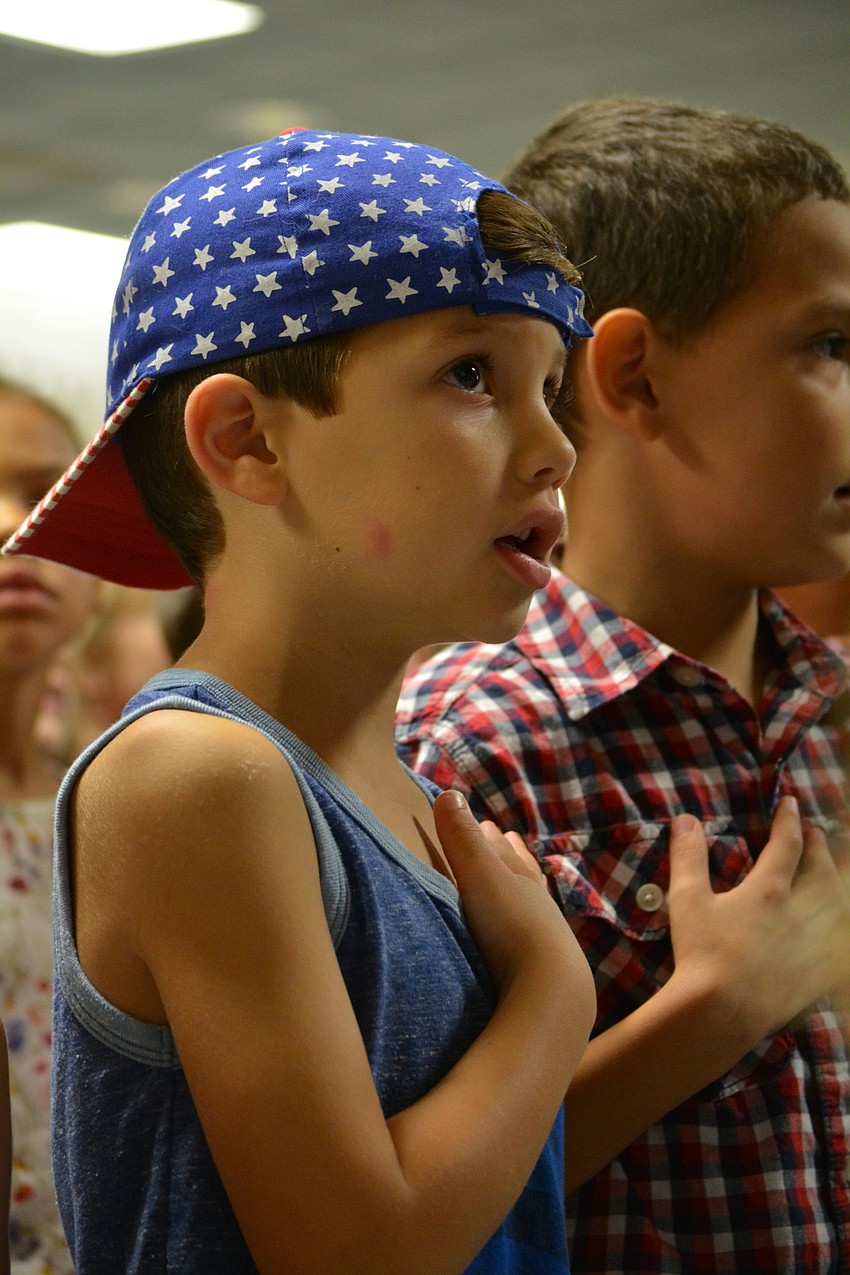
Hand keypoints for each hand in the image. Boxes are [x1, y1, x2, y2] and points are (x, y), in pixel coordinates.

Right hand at [432, 791, 591, 998]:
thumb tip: (449, 794)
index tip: (486, 825)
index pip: (506, 851)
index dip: (492, 837)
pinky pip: (529, 944)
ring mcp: (544, 942)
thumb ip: (463, 839)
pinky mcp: (541, 976)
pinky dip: (521, 933)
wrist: (550, 993)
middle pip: (522, 875)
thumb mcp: (481, 876)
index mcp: (522, 879)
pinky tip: (518, 944)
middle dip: (509, 858)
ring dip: (519, 895)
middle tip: (501, 842)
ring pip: (530, 908)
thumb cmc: (513, 927)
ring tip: (513, 888)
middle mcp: (537, 906)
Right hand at [667, 796, 849, 1042]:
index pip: (787, 844)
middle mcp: (801, 911)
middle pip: (822, 870)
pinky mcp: (822, 973)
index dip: (789, 820)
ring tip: (835, 870)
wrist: (724, 1012)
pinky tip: (839, 926)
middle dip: (820, 846)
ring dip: (838, 879)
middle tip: (815, 833)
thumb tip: (686, 818)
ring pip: (839, 903)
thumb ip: (688, 857)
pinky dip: (843, 927)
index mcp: (769, 889)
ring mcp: (815, 944)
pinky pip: (842, 944)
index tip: (790, 803)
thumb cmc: (702, 954)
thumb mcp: (687, 900)